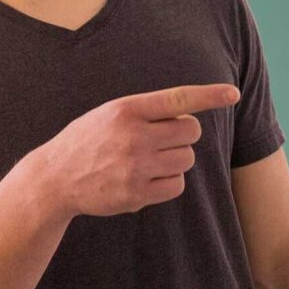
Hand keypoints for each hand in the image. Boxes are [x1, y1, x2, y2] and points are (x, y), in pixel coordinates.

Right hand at [37, 84, 240, 219]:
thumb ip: (146, 111)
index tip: (233, 94)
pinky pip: (177, 185)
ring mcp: (135, 167)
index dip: (209, 96)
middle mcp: (133, 136)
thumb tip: (191, 117)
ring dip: (176, 158)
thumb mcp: (110, 113)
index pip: (177, 99)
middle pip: (191, 132)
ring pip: (186, 159)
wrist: (55, 177)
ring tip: (149, 159)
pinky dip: (169, 182)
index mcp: (126, 109)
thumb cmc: (89, 139)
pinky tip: (146, 178)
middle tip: (164, 137)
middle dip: (184, 134)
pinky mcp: (136, 194)